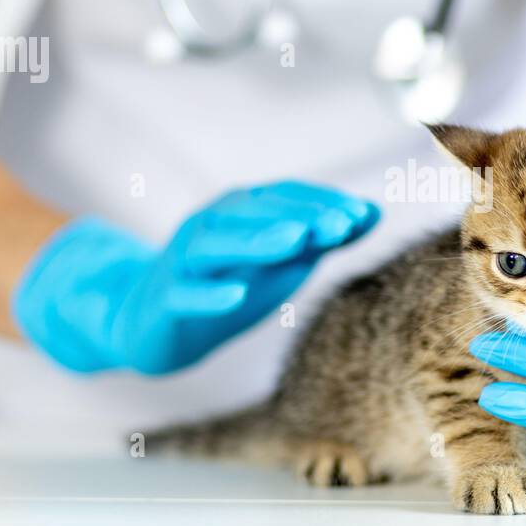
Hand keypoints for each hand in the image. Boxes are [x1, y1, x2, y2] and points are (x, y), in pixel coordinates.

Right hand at [13, 181, 377, 373]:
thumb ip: (319, 239)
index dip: (321, 203)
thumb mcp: (277, 264)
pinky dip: (208, 293)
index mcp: (237, 214)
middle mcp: (207, 228)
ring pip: (214, 246)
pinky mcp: (163, 301)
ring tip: (295, 241)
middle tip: (338, 224)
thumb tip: (373, 213)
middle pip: (250, 213)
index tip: (361, 215)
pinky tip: (236, 295)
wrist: (151, 327)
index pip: (281, 198)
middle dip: (297, 216)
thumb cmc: (225, 286)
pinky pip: (183, 294)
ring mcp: (181, 263)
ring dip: (256, 240)